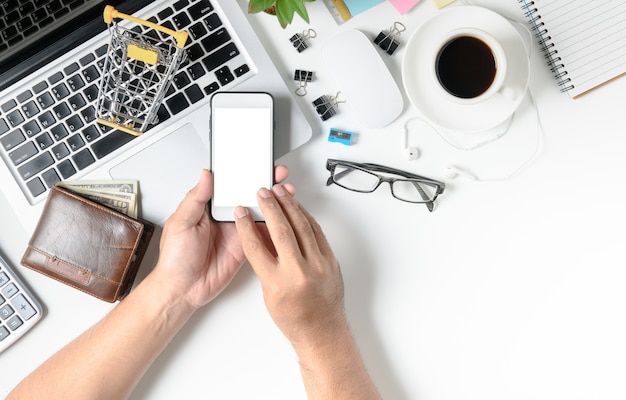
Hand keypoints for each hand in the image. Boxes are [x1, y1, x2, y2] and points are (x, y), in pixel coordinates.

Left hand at [154, 167, 291, 308]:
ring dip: (272, 203)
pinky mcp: (246, 248)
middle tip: (277, 175)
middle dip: (264, 184)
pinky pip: (262, 234)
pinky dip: (274, 226)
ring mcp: (237, 232)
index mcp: (208, 207)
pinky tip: (283, 217)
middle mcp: (224, 217)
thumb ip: (196, 198)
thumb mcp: (181, 223)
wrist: (182, 289)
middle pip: (247, 196)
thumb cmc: (175, 258)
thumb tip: (205, 175)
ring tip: (285, 192)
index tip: (255, 163)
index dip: (243, 174)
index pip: (229, 186)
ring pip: (258, 213)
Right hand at [234, 185, 345, 345]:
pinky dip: (306, 217)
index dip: (246, 225)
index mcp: (278, 283)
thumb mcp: (268, 292)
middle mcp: (299, 272)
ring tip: (279, 193)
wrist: (322, 330)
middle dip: (269, 207)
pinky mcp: (331, 261)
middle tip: (262, 193)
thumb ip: (264, 262)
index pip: (256, 247)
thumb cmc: (294, 317)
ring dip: (289, 205)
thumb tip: (259, 233)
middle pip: (280, 230)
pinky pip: (317, 232)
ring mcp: (318, 265)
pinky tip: (297, 208)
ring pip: (302, 226)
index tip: (241, 212)